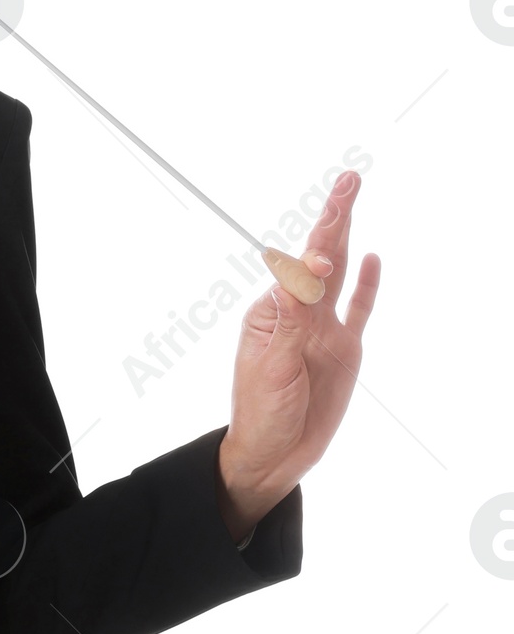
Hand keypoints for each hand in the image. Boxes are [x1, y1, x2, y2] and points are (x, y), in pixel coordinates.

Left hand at [218, 169, 380, 531]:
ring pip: (340, 274)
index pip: (297, 269)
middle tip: (348, 179)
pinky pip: (358, 311)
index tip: (325, 251)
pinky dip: (366, 286)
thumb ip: (293, 317)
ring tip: (351, 199)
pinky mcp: (344, 350)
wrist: (273, 454)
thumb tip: (306, 269)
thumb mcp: (273, 363)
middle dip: (333, 217)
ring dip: (347, 238)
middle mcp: (299, 313)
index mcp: (272, 313)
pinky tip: (371, 258)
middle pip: (320, 257)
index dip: (313, 252)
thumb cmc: (262, 410)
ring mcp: (323, 330)